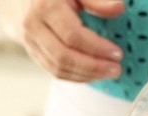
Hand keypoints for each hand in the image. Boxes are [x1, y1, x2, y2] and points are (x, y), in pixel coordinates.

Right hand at [1, 0, 124, 81]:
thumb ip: (96, 0)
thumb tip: (117, 9)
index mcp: (45, 7)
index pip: (73, 35)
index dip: (96, 47)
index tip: (116, 53)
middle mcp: (33, 26)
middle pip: (64, 56)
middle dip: (93, 67)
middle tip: (115, 69)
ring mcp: (30, 42)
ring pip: (57, 68)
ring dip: (85, 75)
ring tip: (106, 73)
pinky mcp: (32, 54)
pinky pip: (53, 71)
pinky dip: (74, 76)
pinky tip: (91, 74)